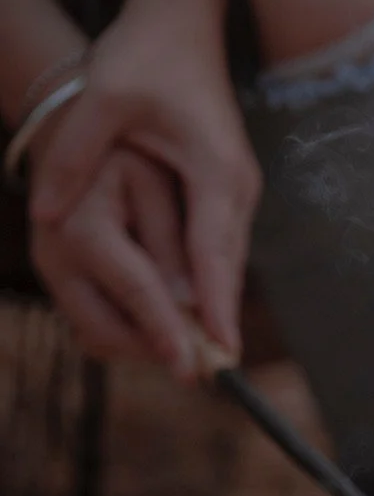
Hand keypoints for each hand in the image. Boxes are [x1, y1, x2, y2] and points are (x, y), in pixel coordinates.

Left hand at [28, 0, 259, 355]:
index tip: (215, 355)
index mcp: (214, 171)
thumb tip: (46, 219)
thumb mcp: (102, 101)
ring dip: (208, 306)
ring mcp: (235, 188)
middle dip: (213, 323)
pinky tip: (184, 311)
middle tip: (199, 375)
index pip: (214, 255)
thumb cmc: (146, 54)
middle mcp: (236, 186)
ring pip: (222, 260)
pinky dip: (202, 279)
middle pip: (225, 269)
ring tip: (191, 357)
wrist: (183, 17)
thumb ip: (74, 160)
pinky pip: (214, 244)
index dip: (214, 309)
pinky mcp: (224, 186)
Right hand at [31, 145, 199, 376]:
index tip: (193, 368)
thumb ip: (175, 245)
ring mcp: (51, 274)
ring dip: (141, 345)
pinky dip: (128, 330)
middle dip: (152, 352)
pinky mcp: (58, 282)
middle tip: (200, 364)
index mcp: (84, 226)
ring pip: (96, 336)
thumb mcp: (157, 182)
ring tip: (188, 339)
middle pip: (104, 331)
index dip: (167, 331)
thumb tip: (193, 308)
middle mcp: (57, 257)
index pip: (135, 291)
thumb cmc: (124, 147)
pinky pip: (93, 324)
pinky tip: (163, 321)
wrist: (72, 127)